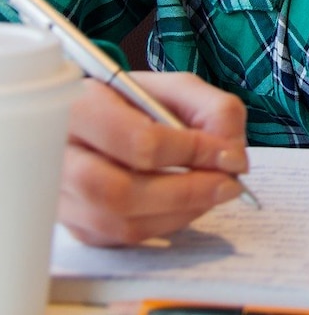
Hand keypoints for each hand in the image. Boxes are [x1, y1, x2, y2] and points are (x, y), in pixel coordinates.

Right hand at [59, 71, 248, 246]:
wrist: (98, 119)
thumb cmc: (137, 102)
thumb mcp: (178, 89)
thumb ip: (214, 111)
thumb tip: (232, 156)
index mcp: (78, 108)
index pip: (138, 142)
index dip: (193, 153)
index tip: (230, 156)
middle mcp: (57, 156)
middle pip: (120, 192)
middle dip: (187, 192)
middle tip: (229, 185)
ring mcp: (61, 196)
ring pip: (122, 224)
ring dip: (181, 212)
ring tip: (212, 192)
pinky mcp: (75, 225)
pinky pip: (123, 238)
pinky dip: (165, 224)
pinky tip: (184, 204)